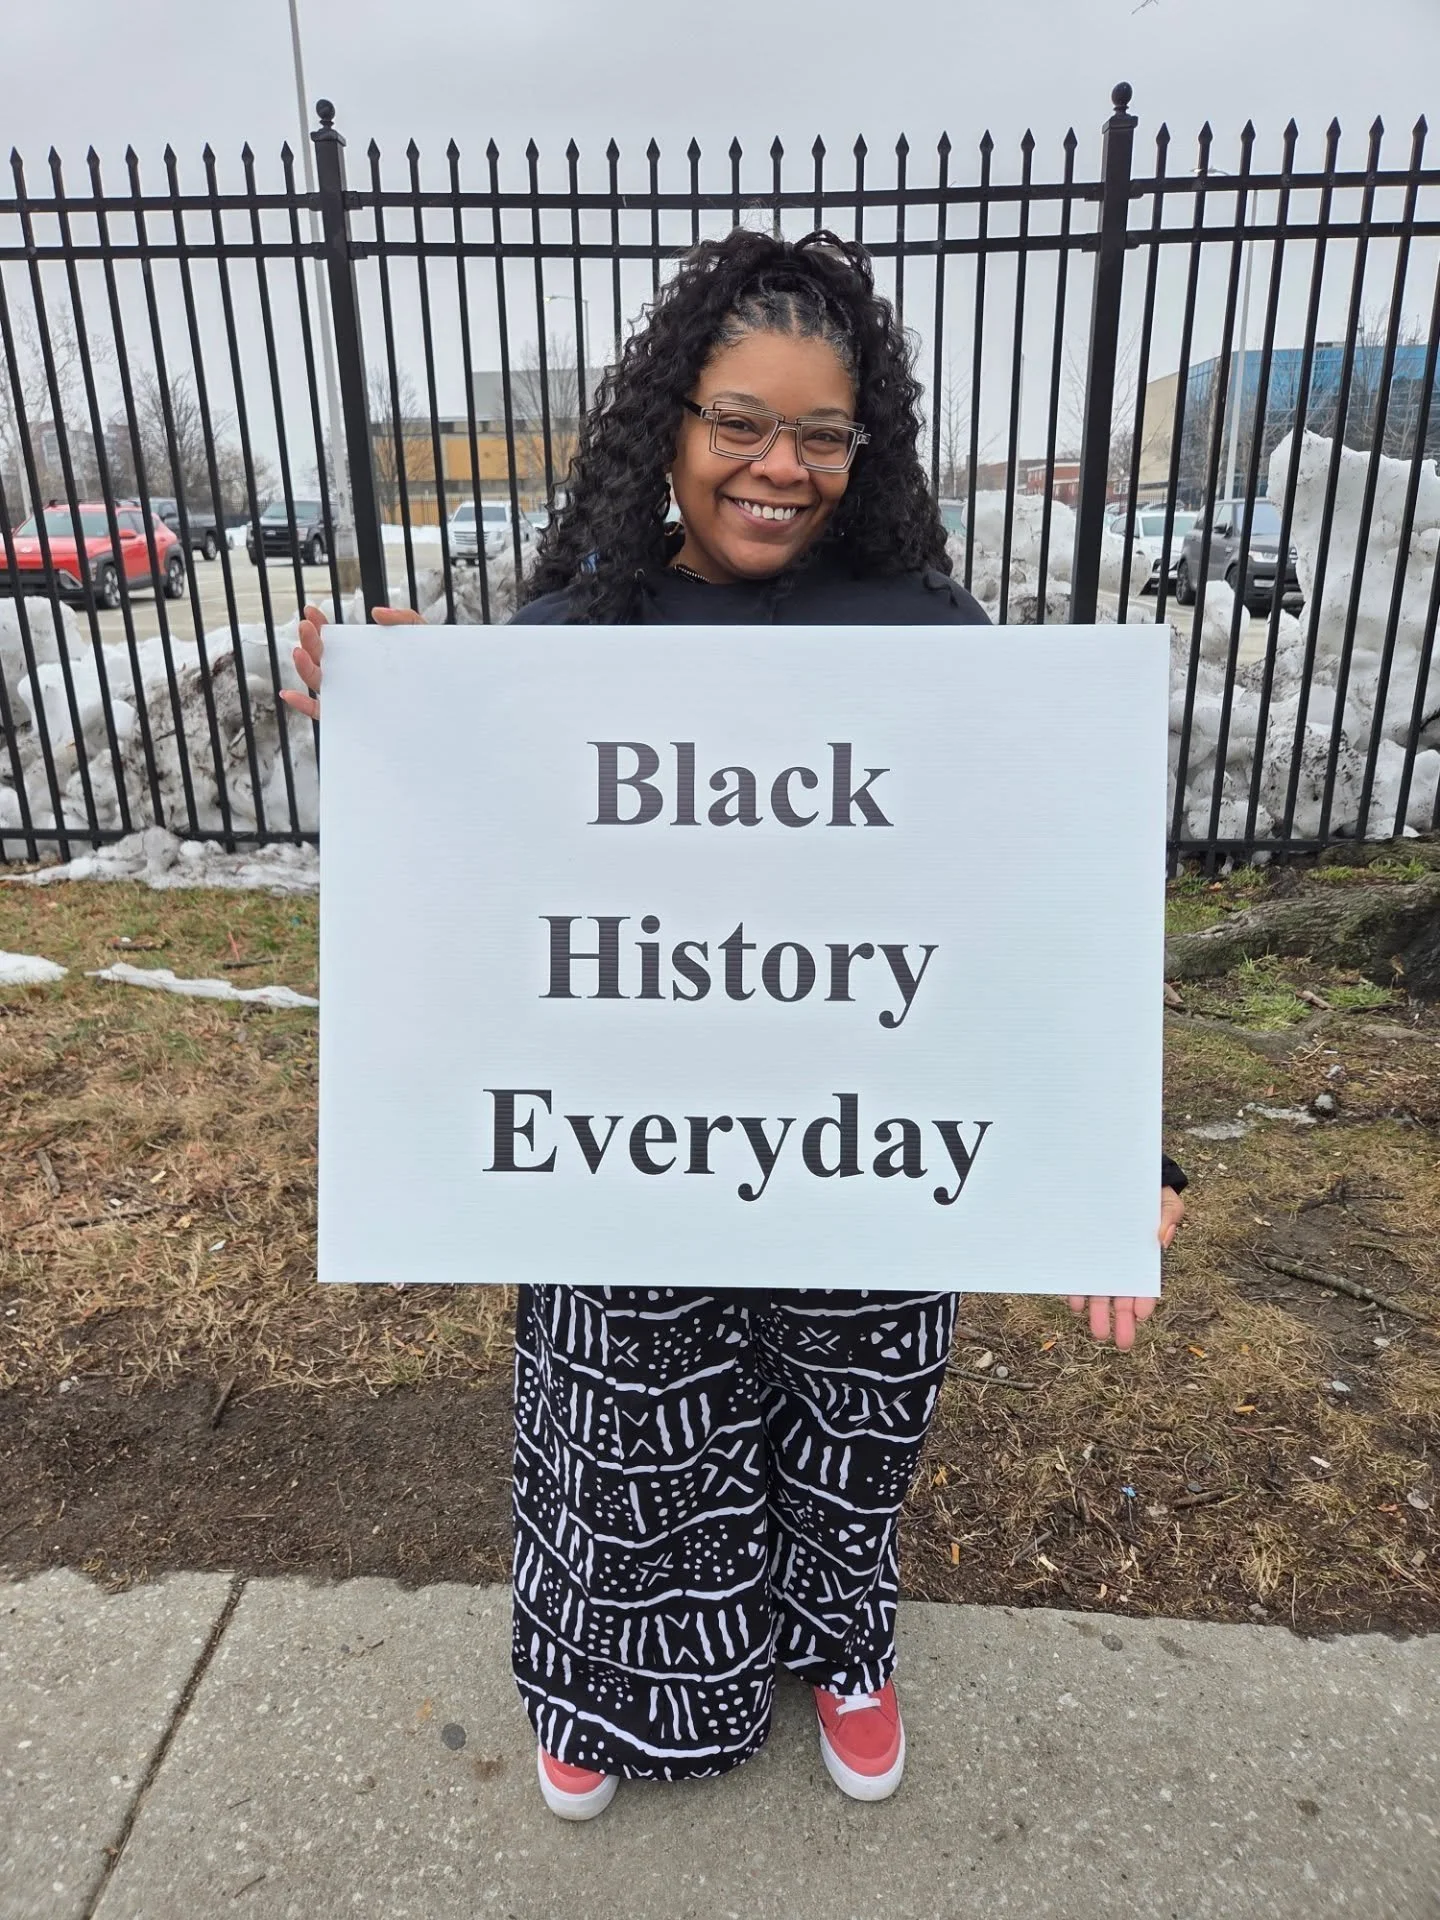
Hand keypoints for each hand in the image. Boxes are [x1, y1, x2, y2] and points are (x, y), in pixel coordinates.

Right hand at [279, 600, 424, 721]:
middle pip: (321, 658)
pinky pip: (322, 713)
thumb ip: (403, 618)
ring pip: (318, 682)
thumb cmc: (431, 670)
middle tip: (306, 625)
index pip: (332, 640)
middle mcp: (350, 676)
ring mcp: (349, 696)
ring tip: (299, 651)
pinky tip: (290, 694)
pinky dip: (303, 705)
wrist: (447, 702)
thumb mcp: (421, 637)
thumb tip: (375, 612)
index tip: (311, 610)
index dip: (318, 625)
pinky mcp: (351, 717)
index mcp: (360, 656)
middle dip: (309, 641)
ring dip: (303, 667)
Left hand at [1066, 1186, 1185, 1351]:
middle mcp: (1120, 1262)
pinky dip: (1078, 1290)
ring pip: (1100, 1290)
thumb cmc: (1149, 1193)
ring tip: (1098, 1332)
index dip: (1144, 1299)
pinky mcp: (1081, 1251)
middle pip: (1122, 1294)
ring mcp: (1100, 1258)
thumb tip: (1161, 1238)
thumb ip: (1169, 1217)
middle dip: (1122, 1318)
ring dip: (1099, 1312)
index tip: (1142, 1315)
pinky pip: (1079, 1274)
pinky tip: (1076, 1303)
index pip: (1145, 1283)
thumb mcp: (1167, 1202)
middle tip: (1122, 1342)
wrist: (1119, 1176)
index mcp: (1143, 1256)